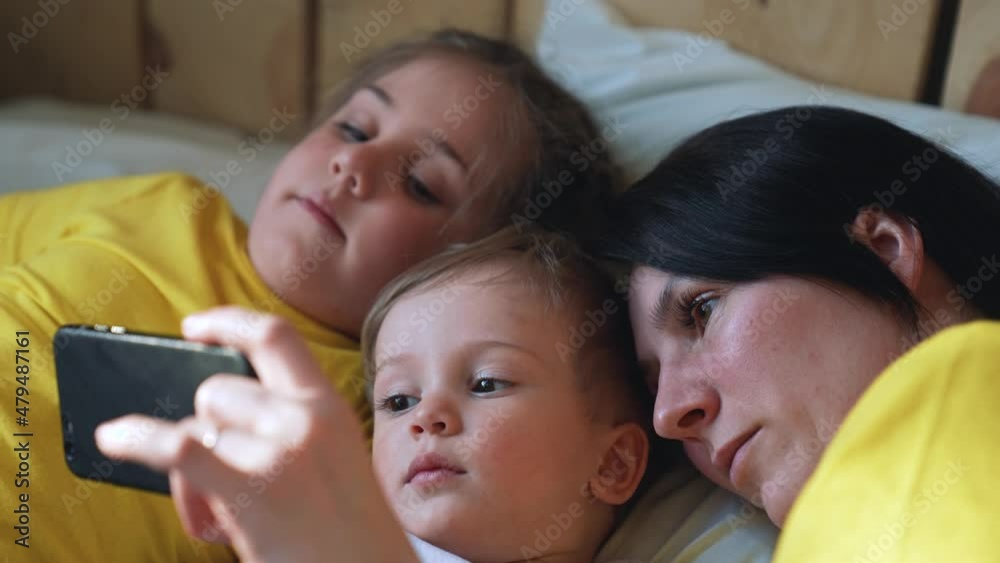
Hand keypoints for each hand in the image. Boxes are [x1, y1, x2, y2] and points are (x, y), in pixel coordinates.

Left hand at [96, 307, 416, 562]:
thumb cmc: (349, 533)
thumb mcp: (334, 460)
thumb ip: (289, 430)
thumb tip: (215, 429)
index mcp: (330, 408)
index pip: (275, 338)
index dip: (230, 322)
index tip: (196, 327)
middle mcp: (305, 419)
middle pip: (217, 390)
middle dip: (201, 429)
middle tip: (216, 479)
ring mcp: (279, 451)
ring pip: (197, 425)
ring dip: (187, 467)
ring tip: (214, 516)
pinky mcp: (252, 490)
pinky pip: (178, 447)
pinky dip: (137, 439)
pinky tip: (114, 439)